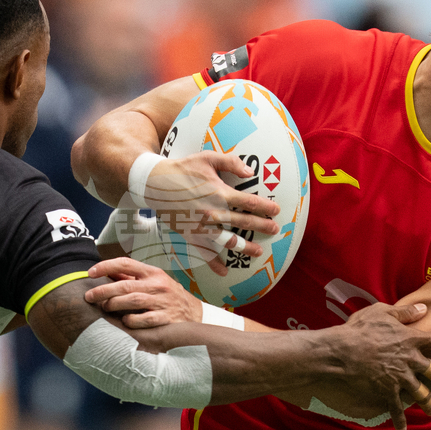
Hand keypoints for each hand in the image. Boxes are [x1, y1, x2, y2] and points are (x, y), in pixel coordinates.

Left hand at [85, 257, 201, 327]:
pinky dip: (131, 320)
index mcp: (152, 272)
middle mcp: (158, 285)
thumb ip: (131, 278)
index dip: (106, 266)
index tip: (90, 273)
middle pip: (125, 285)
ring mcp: (162, 302)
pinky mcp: (165, 319)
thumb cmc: (168, 296)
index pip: (125, 263)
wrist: (195, 313)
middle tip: (89, 297)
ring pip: (132, 301)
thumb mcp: (153, 281)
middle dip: (103, 291)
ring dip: (114, 304)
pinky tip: (125, 321)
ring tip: (105, 308)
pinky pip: (143, 319)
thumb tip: (106, 274)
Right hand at [142, 153, 279, 276]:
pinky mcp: (190, 234)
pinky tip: (224, 271)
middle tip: (274, 230)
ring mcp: (202, 226)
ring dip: (245, 248)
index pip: (249, 202)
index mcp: (219, 193)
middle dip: (262, 227)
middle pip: (244, 223)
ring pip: (229, 241)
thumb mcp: (207, 158)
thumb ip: (231, 162)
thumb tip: (249, 172)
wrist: (155, 183)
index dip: (265, 207)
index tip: (276, 210)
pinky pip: (204, 252)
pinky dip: (214, 264)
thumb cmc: (182, 168)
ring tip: (257, 252)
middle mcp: (213, 212)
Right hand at [313, 302, 430, 429]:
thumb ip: (405, 312)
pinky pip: (397, 408)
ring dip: (428, 404)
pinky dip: (400, 419)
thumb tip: (424, 309)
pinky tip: (402, 428)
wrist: (341, 352)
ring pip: (422, 393)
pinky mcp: (387, 391)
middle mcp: (411, 360)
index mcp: (412, 340)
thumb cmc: (359, 329)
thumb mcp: (382, 312)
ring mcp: (400, 377)